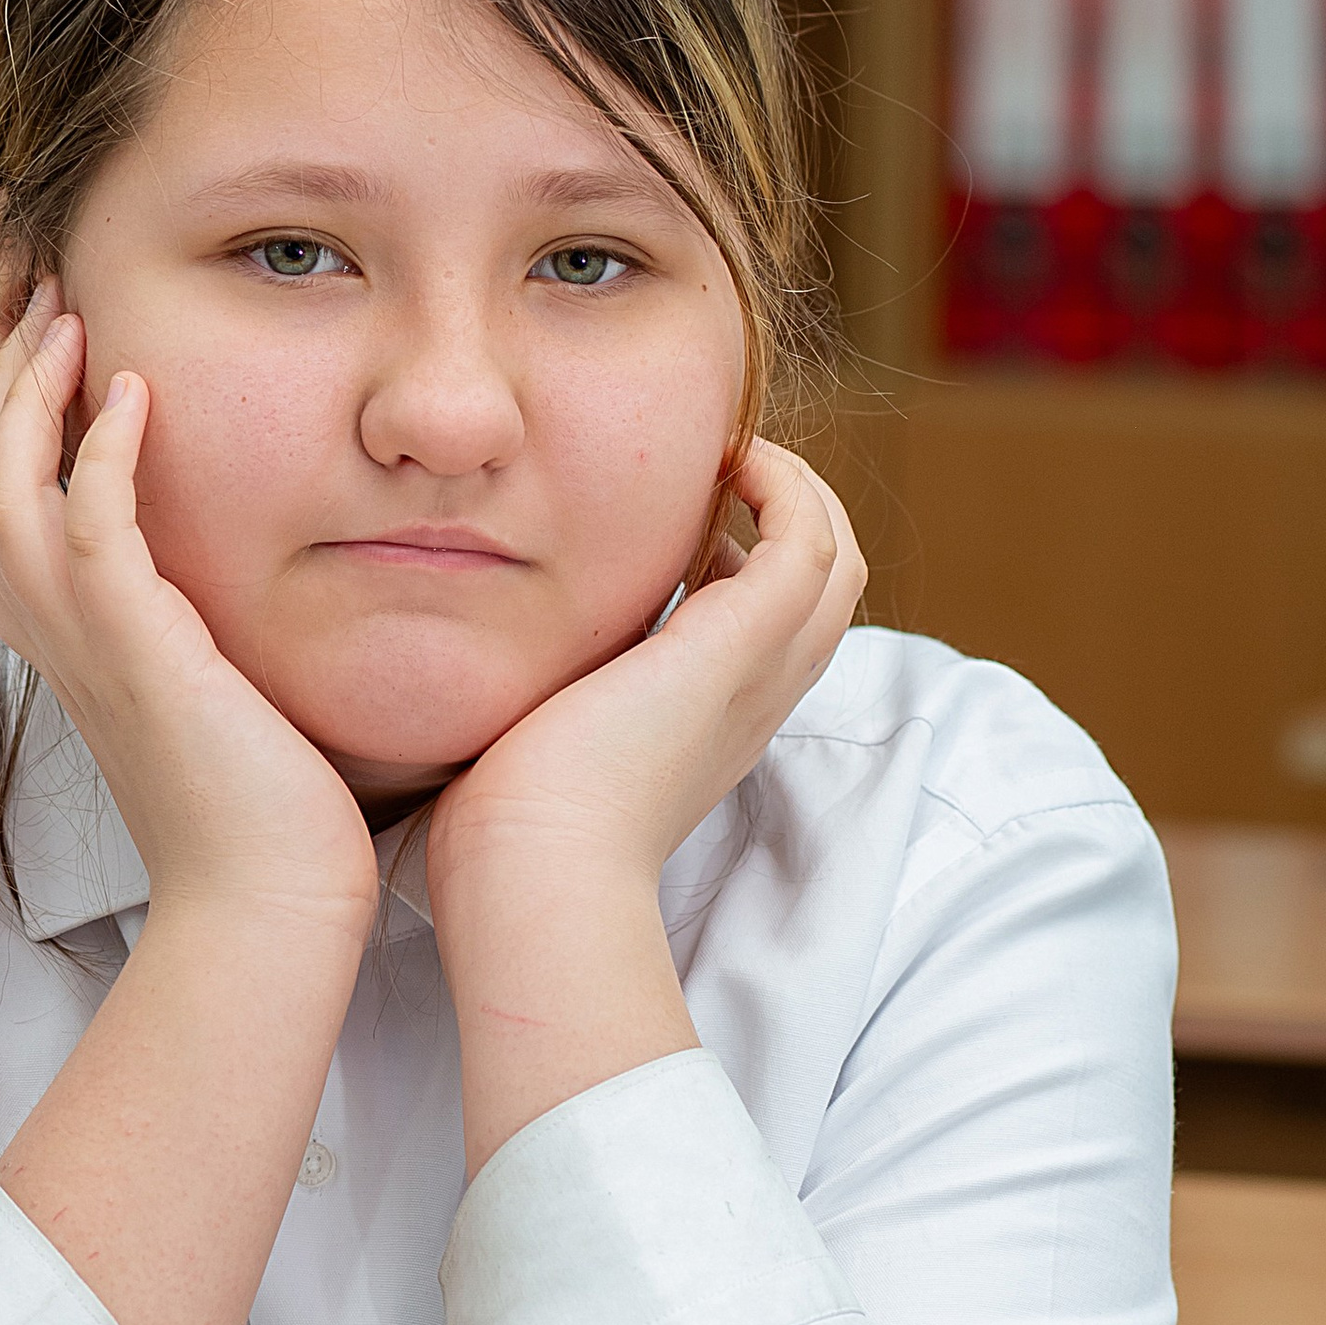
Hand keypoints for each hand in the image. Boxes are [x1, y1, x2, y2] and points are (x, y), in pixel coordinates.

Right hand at [0, 280, 379, 944]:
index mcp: (65, 644)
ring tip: (69, 318)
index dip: (7, 419)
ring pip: (4, 488)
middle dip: (2, 382)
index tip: (50, 344)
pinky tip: (137, 392)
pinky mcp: (136, 650)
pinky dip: (99, 450)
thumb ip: (199, 624)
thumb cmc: (265, 810)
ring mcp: (83, 645)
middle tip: (43, 298)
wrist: (270, 900)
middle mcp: (53, 639)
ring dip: (30, 394)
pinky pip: (88, 524)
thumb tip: (236, 573)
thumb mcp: (216, 692)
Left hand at [425, 439, 866, 919]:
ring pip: (835, 561)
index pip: (765, 632)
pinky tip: (723, 460)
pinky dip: (783, 487)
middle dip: (789, 517)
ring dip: (796, 492)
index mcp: (704, 728)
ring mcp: (753, 675)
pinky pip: (806, 540)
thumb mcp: (533, 742)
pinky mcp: (738, 645)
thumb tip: (490, 661)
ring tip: (731, 452)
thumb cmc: (502, 833)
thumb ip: (534, 696)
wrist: (529, 871)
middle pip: (826, 593)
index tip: (687, 528)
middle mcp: (746, 703)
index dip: (743, 565)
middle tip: (726, 469)